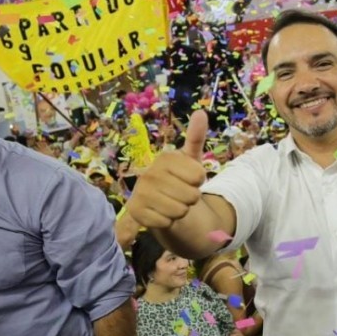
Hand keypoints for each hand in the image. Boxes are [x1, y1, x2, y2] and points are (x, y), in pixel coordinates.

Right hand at [126, 110, 207, 228]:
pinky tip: (161, 214)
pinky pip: (166, 223)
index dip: (199, 181)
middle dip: (191, 199)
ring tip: (172, 203)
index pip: (199, 176)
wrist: (161, 202)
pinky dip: (168, 222)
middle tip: (181, 194)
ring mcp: (140, 193)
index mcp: (165, 158)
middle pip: (191, 196)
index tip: (190, 179)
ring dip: (181, 211)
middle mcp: (149, 173)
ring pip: (180, 211)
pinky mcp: (136, 213)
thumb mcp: (190, 159)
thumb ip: (195, 137)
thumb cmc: (179, 179)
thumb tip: (201, 113)